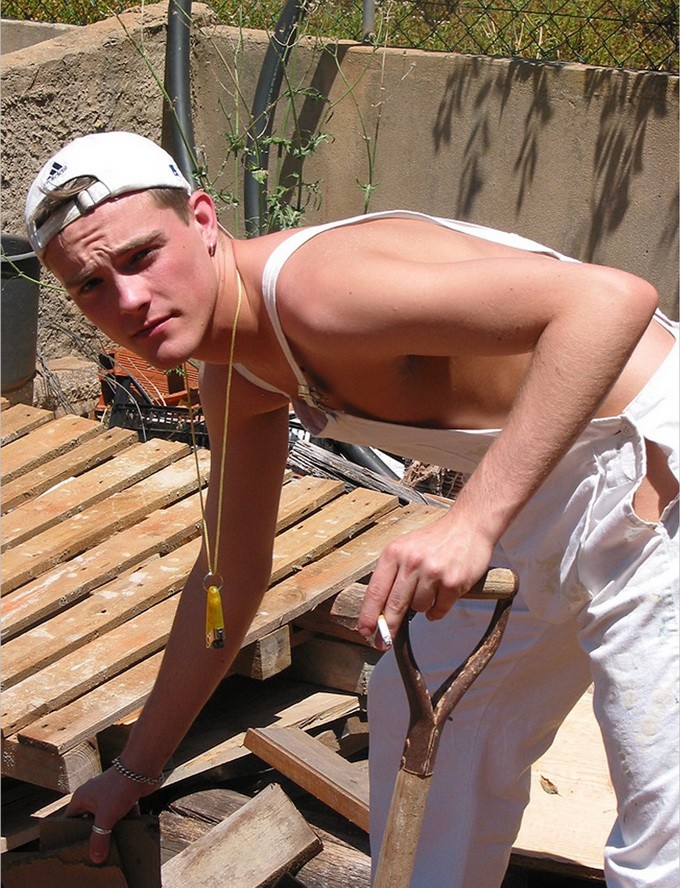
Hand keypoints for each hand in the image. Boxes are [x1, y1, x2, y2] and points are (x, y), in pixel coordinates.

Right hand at [65, 768, 148, 862]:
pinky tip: (127, 836)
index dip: (70, 834)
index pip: (69, 820)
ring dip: (110, 829)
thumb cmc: (118, 788)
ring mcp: (108, 796)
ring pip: (106, 818)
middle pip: (88, 821)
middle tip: (92, 853)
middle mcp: (92, 796)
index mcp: (81, 798)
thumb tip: (96, 859)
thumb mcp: (106, 817)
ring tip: (110, 848)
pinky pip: (120, 814)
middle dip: (93, 835)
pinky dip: (124, 822)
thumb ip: (99, 838)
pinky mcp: (122, 796)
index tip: (73, 849)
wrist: (141, 769)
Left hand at [357, 510, 493, 646]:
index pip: (376, 590)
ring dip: (422, 606)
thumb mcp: (406, 548)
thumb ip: (392, 574)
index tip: (365, 631)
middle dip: (388, 628)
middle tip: (383, 644)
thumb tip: (380, 609)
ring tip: (430, 589)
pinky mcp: (453, 582)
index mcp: (394, 553)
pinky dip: (438, 610)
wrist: (468, 525)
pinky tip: (441, 596)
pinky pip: (439, 610)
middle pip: (394, 605)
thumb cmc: (434, 539)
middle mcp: (412, 562)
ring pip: (418, 608)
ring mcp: (433, 572)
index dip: (369, 615)